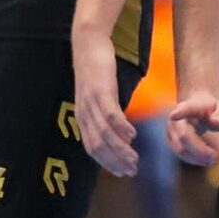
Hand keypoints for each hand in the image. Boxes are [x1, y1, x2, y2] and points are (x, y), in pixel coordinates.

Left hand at [71, 26, 137, 176]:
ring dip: (120, 150)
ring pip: (105, 134)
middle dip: (115, 162)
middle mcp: (85, 114)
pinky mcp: (101, 91)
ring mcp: (92, 103)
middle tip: (132, 170)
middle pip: (98, 146)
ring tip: (135, 159)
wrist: (88, 44)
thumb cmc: (96, 71)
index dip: (108, 163)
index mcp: (83, 118)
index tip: (122, 172)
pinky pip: (111, 115)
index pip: (93, 149)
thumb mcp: (99, 96)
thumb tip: (121, 135)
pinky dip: (121, 128)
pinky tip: (133, 135)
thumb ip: (106, 115)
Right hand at [167, 91, 218, 167]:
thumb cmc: (211, 111)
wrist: (198, 108)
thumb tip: (216, 121)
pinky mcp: (171, 140)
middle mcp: (177, 117)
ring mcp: (171, 129)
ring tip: (212, 159)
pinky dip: (193, 159)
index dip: (179, 112)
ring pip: (180, 148)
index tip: (174, 115)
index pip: (185, 108)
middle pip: (184, 136)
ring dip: (197, 157)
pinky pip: (180, 153)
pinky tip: (204, 159)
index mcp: (191, 106)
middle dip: (200, 150)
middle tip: (215, 157)